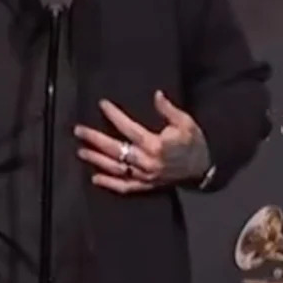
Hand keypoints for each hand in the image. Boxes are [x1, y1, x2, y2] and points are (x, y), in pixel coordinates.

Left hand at [74, 91, 209, 194]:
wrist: (203, 168)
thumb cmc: (194, 142)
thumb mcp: (186, 122)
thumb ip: (169, 109)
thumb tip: (156, 95)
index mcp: (156, 145)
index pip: (129, 128)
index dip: (114, 115)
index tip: (102, 105)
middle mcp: (147, 162)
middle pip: (115, 149)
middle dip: (95, 139)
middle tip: (79, 131)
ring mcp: (145, 176)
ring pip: (116, 168)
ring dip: (96, 160)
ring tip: (81, 152)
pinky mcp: (146, 186)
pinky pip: (125, 187)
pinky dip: (109, 184)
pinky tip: (95, 178)